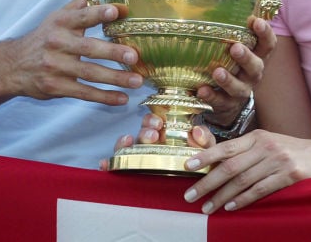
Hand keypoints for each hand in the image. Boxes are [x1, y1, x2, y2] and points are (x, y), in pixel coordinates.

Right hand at [5, 0, 143, 105]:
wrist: (12, 66)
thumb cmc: (43, 38)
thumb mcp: (57, 17)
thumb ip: (81, 4)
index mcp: (61, 23)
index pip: (82, 16)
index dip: (99, 13)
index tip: (117, 11)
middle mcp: (57, 44)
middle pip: (88, 48)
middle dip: (113, 52)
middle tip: (134, 55)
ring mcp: (56, 67)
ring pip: (89, 73)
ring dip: (115, 78)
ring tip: (137, 80)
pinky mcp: (55, 87)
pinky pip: (83, 93)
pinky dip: (104, 97)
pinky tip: (122, 98)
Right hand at [98, 115, 215, 170]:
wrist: (196, 189)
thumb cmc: (199, 164)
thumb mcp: (206, 150)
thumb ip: (205, 140)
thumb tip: (196, 131)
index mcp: (165, 135)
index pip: (154, 123)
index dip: (151, 121)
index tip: (157, 124)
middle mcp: (150, 144)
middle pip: (140, 133)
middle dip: (143, 130)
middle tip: (152, 134)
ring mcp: (140, 158)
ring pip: (127, 147)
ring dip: (124, 142)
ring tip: (128, 141)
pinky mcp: (132, 172)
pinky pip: (116, 167)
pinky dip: (108, 164)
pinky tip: (104, 164)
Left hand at [181, 131, 310, 212]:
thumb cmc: (292, 152)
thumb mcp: (269, 144)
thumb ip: (246, 151)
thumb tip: (215, 164)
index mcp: (258, 136)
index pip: (226, 147)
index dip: (205, 156)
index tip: (188, 165)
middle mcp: (266, 146)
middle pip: (230, 166)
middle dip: (207, 182)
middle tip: (190, 195)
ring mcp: (278, 161)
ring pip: (242, 181)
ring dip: (222, 196)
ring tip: (207, 207)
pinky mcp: (289, 176)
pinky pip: (260, 190)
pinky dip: (244, 200)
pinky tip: (231, 207)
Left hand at [197, 16, 275, 126]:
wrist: (228, 103)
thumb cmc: (232, 66)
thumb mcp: (236, 50)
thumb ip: (231, 32)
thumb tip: (212, 1)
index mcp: (257, 57)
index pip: (267, 44)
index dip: (265, 33)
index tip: (256, 21)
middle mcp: (252, 74)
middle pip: (256, 66)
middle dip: (246, 57)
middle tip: (235, 48)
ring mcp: (241, 91)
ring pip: (239, 88)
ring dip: (228, 80)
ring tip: (217, 72)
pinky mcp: (226, 105)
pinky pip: (220, 102)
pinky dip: (211, 96)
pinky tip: (201, 90)